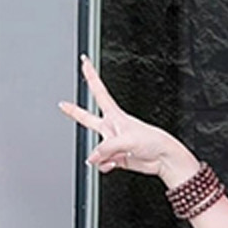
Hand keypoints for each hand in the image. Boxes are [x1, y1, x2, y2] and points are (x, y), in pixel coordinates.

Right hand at [58, 56, 191, 181]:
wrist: (164, 158)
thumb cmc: (152, 141)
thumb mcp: (126, 140)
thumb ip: (105, 148)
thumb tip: (93, 158)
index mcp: (115, 115)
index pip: (99, 91)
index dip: (91, 76)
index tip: (85, 61)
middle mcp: (112, 128)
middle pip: (88, 118)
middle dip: (74, 111)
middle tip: (63, 104)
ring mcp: (113, 143)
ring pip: (96, 148)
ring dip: (100, 156)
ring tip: (114, 157)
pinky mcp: (117, 157)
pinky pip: (103, 162)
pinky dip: (105, 165)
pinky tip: (112, 165)